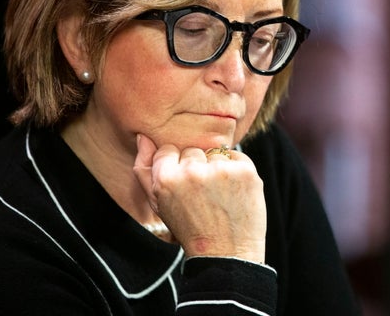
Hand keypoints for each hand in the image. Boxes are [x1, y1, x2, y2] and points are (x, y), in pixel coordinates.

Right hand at [133, 133, 266, 261]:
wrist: (227, 253)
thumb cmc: (190, 228)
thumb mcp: (159, 204)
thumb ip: (144, 169)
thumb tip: (143, 137)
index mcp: (166, 179)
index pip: (168, 149)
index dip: (176, 167)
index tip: (184, 187)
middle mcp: (192, 172)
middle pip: (193, 150)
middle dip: (197, 168)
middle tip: (202, 196)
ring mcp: (221, 170)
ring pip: (215, 153)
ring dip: (218, 169)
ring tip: (218, 195)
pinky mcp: (246, 171)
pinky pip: (237, 156)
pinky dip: (237, 170)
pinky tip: (234, 192)